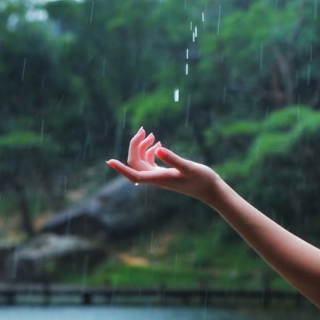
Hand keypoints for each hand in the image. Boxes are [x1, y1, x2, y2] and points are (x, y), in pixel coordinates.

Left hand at [106, 128, 220, 202]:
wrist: (210, 190)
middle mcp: (156, 178)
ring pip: (141, 161)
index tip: (109, 161)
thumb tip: (158, 150)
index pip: (134, 175)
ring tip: (151, 134)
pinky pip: (150, 162)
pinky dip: (150, 151)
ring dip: (142, 146)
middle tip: (144, 129)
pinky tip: (158, 144)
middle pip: (135, 163)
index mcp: (159, 178)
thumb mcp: (188, 167)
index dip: (121, 168)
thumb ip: (173, 159)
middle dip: (135, 145)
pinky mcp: (164, 174)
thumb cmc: (202, 179)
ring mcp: (159, 176)